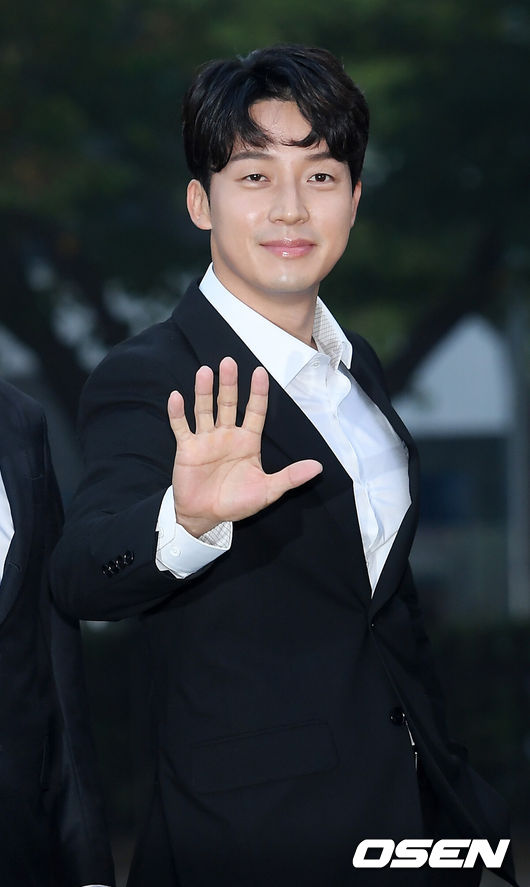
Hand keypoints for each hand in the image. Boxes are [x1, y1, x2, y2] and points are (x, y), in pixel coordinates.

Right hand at [167, 356, 322, 536]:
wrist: (205, 517)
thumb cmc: (237, 503)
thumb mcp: (268, 491)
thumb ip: (291, 477)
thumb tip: (318, 468)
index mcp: (247, 442)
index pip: (255, 411)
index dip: (258, 393)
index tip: (260, 372)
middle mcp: (227, 436)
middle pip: (228, 404)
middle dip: (229, 383)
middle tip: (229, 361)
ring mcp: (206, 440)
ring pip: (204, 410)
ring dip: (203, 391)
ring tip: (204, 371)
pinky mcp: (187, 449)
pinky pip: (181, 427)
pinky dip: (178, 413)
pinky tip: (177, 396)